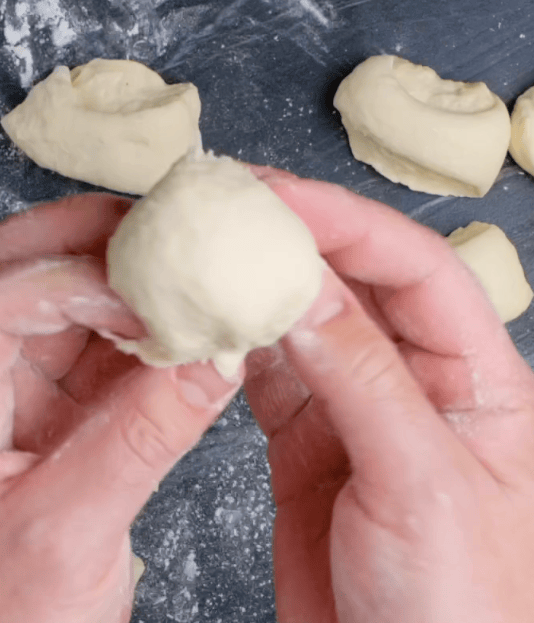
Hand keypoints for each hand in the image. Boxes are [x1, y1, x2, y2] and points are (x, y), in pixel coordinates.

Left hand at [0, 195, 240, 622]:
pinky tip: (198, 336)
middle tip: (182, 245)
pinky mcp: (67, 397)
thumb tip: (215, 360)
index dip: (88, 281)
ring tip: (202, 288)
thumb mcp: (66, 532)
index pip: (7, 294)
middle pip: (37, 262)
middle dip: (114, 244)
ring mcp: (24, 379)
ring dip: (147, 287)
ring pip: (84, 293)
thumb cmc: (2, 614)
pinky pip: (116, 340)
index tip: (165, 302)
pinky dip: (161, 332)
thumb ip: (143, 438)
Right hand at [245, 169, 533, 622]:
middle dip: (305, 240)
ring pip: (315, 325)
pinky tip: (214, 324)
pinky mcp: (315, 445)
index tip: (282, 198)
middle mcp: (426, 382)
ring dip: (268, 290)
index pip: (421, 270)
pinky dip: (243, 348)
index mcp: (482, 378)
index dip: (352, 224)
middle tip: (238, 207)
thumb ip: (365, 380)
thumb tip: (308, 291)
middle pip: (365, 285)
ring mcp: (366, 411)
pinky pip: (277, 378)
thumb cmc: (460, 607)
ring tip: (214, 256)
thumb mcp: (423, 483)